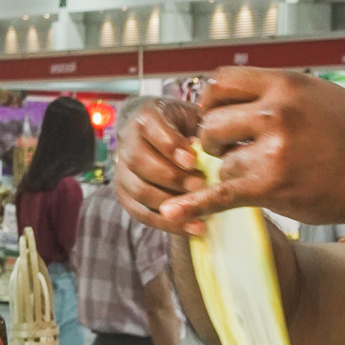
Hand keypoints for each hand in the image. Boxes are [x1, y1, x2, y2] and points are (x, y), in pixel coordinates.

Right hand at [115, 98, 203, 233]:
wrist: (158, 132)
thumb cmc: (184, 125)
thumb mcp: (195, 117)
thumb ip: (205, 130)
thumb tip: (222, 151)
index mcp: (146, 116)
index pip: (152, 130)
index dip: (171, 147)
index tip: (193, 161)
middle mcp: (127, 141)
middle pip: (140, 162)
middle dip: (171, 178)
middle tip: (200, 186)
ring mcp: (122, 169)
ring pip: (138, 190)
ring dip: (169, 203)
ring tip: (198, 210)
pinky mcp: (124, 193)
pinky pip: (140, 212)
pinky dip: (166, 224)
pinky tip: (192, 228)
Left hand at [156, 69, 344, 232]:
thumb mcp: (318, 95)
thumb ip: (279, 90)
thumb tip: (241, 87)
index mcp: (284, 85)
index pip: (221, 83)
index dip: (210, 101)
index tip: (216, 116)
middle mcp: (277, 113)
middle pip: (212, 122)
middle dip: (214, 140)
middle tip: (229, 151)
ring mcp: (273, 150)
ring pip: (220, 162)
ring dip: (231, 173)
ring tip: (258, 176)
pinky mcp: (271, 187)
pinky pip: (222, 194)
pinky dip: (195, 205)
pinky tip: (171, 213)